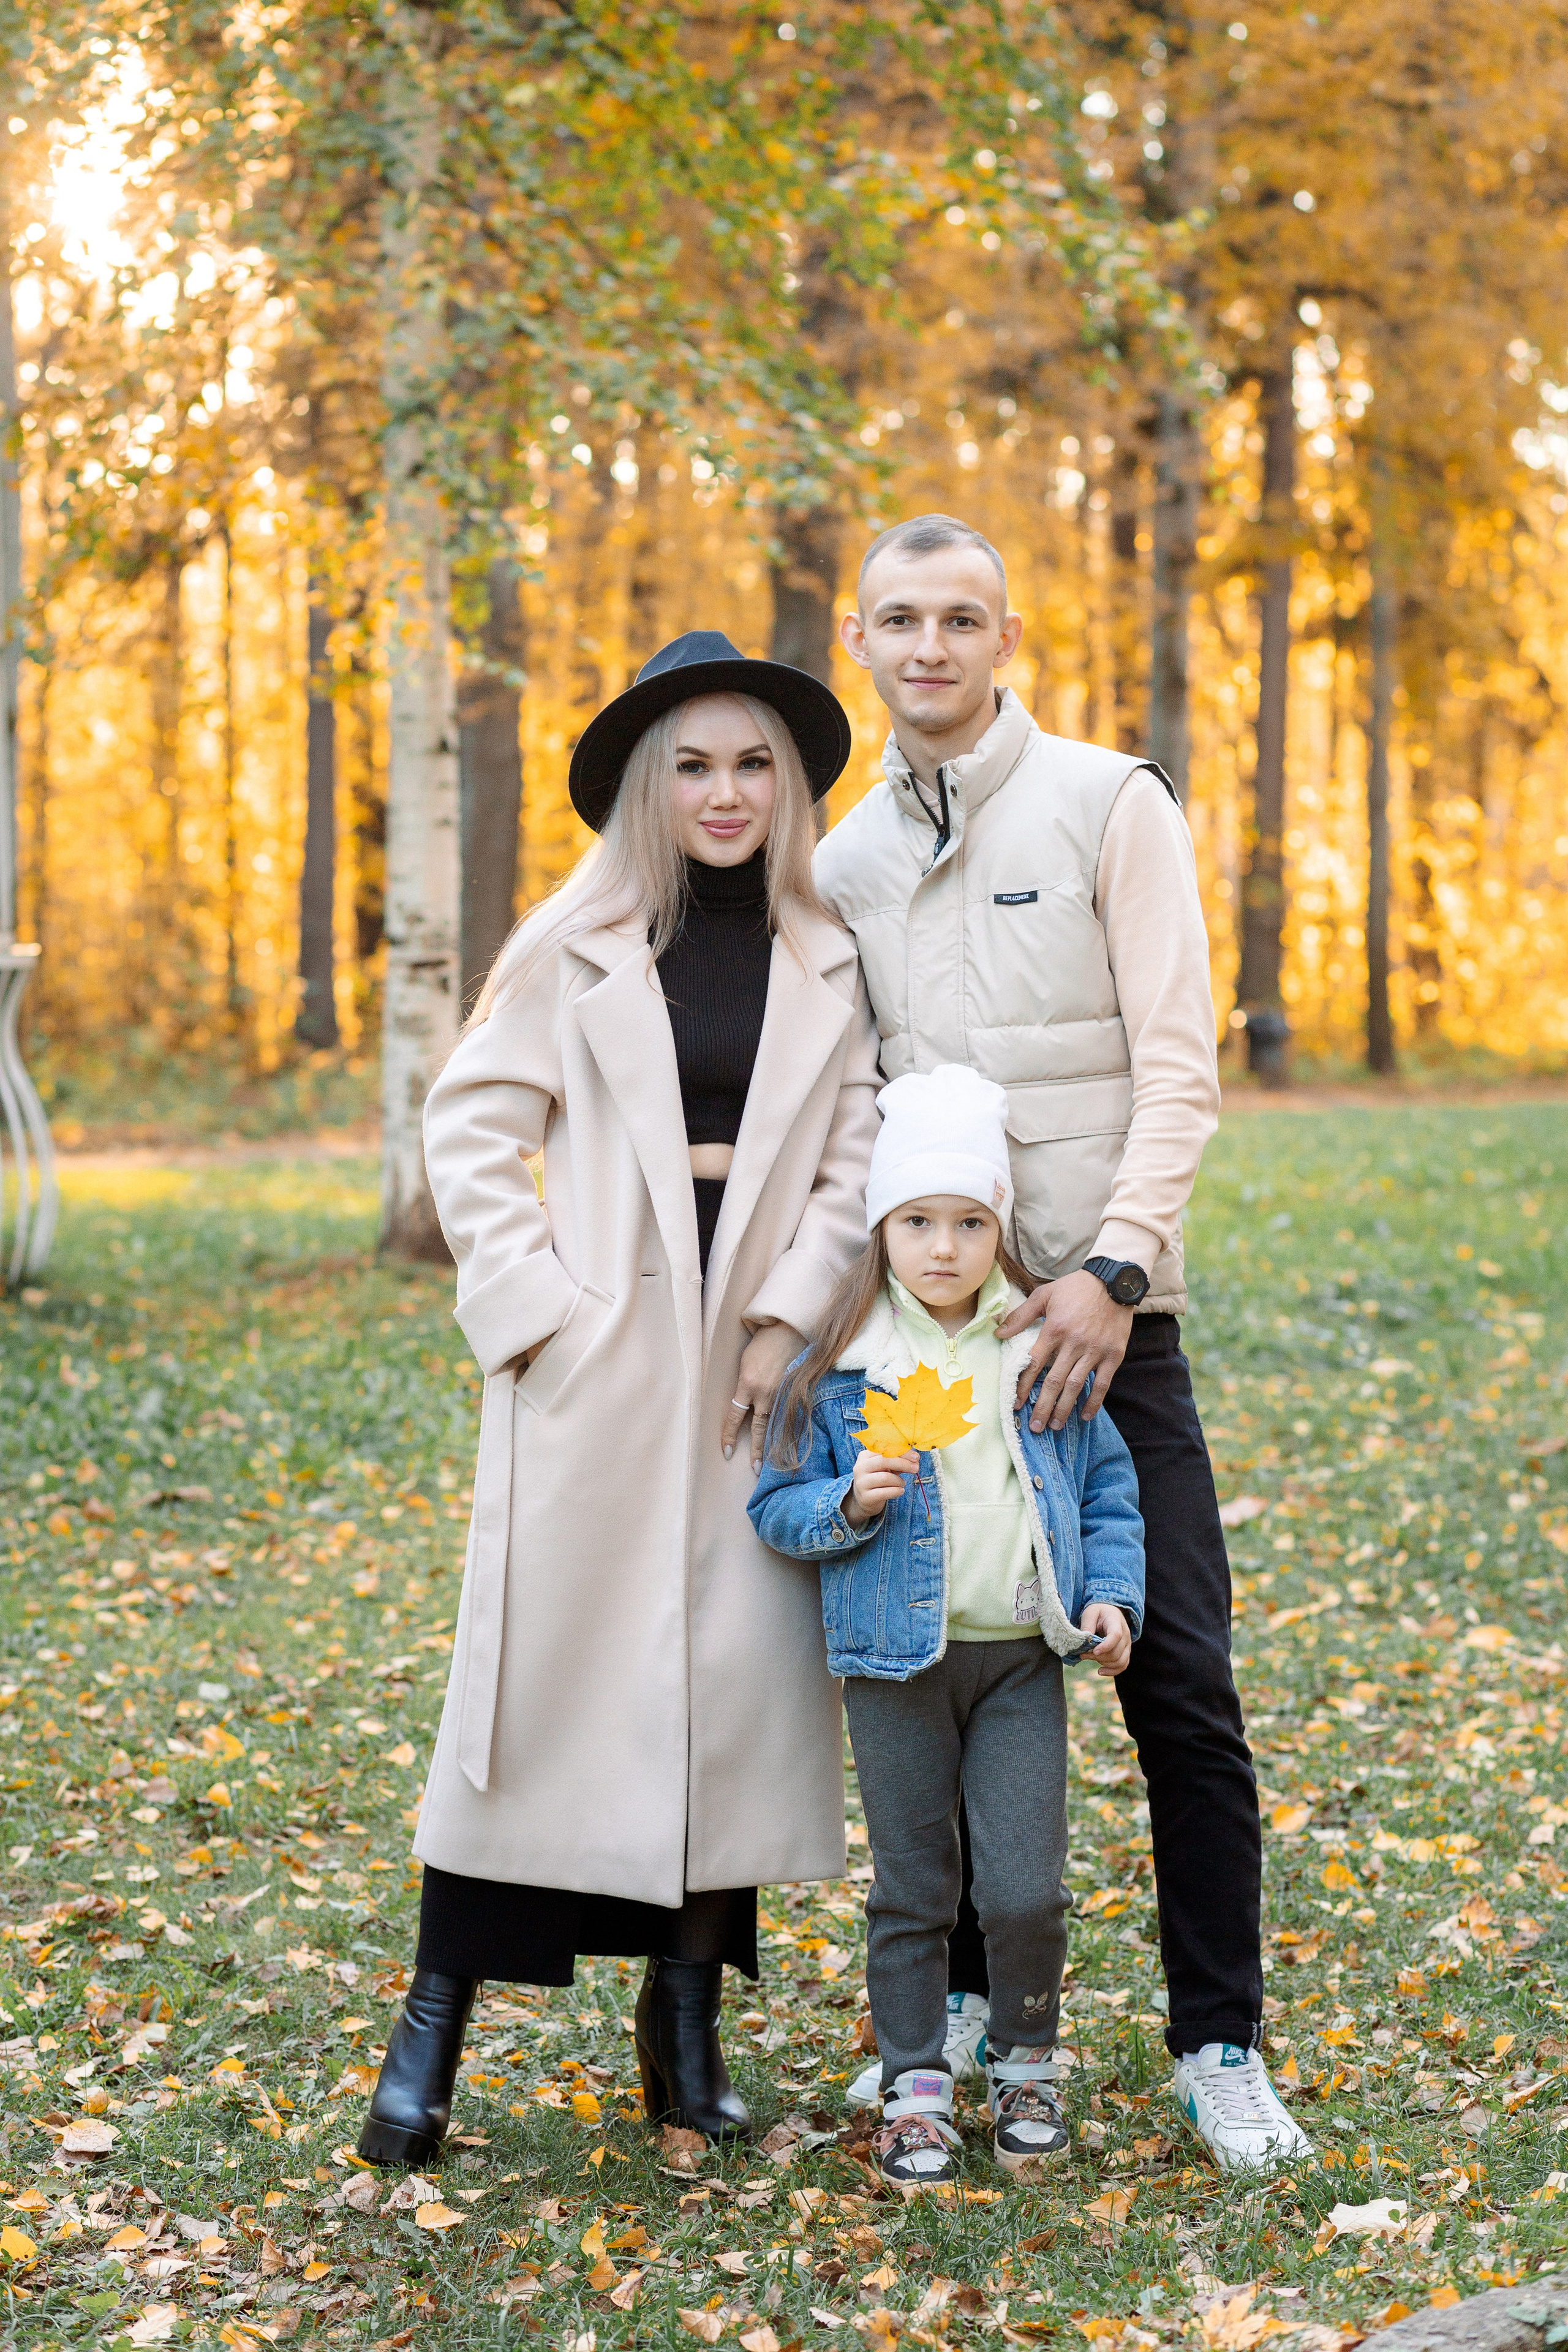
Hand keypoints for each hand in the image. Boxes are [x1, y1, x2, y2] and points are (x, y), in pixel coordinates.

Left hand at [722, 1321, 806, 1470]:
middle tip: (754, 1470)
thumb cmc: (763, 1343)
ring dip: (771, 1445)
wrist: (789, 1330)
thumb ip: (744, 1386)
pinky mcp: (795, 1392)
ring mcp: (782, 1394)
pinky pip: (788, 1415)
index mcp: (747, 1385)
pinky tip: (787, 1444)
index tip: (726, 1451)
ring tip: (769, 1463)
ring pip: (775, 1425)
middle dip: (755, 1450)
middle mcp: (765, 1394)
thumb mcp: (745, 1364)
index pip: (734, 1417)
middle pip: (757, 1429)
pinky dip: (785, 1430)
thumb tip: (744, 1403)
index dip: (729, 1435)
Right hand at [844, 1448, 917, 1527]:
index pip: (884, 1449)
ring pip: (885, 1477)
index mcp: (865, 1455)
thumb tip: (915, 1459)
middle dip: (903, 1463)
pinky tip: (900, 1490)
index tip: (916, 1457)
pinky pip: (884, 1493)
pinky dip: (896, 1491)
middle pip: (883, 1460)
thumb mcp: (887, 1467)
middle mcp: (860, 1467)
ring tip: (903, 1483)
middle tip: (916, 1468)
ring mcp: (861, 1482)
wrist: (865, 1499)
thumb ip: (899, 1461)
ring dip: (899, 1480)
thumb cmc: (879, 1478)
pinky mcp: (865, 1497)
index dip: (902, 1452)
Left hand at [999, 1270, 1133, 1432]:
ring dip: (1064, 1408)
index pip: (1034, 1364)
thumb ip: (1021, 1316)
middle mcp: (1074, 1343)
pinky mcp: (1113, 1355)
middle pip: (1054, 1381)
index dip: (1024, 1386)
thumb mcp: (1044, 1295)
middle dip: (1043, 1407)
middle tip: (1035, 1427)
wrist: (1114, 1281)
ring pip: (1076, 1386)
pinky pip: (1102, 1383)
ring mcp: (1095, 1350)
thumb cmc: (1075, 1288)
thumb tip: (998, 1333)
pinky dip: (1094, 1401)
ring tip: (1055, 1426)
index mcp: (1054, 1329)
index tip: (1016, 1405)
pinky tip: (1085, 1415)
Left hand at [1079, 1602, 1131, 1677]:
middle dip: (1098, 1656)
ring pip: (1120, 1661)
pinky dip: (1112, 1671)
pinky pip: (1123, 1665)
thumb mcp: (1089, 1613)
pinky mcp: (1125, 1652)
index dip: (1105, 1646)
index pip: (1116, 1636)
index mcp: (1116, 1622)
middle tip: (1082, 1653)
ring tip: (1088, 1657)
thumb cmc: (1098, 1611)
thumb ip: (1087, 1625)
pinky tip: (1100, 1671)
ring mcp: (1127, 1645)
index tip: (1093, 1651)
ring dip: (1103, 1663)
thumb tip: (1084, 1641)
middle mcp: (1125, 1635)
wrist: (1109, 1611)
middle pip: (1116, 1652)